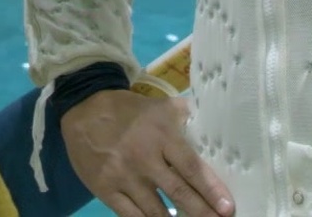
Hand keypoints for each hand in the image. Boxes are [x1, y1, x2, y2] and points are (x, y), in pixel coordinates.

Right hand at [62, 91, 232, 216]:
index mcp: (162, 136)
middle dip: (201, 212)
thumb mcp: (159, 106)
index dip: (211, 189)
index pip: (191, 167)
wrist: (83, 109)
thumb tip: (213, 122)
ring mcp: (124, 177)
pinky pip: (129, 216)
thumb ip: (185, 115)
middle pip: (178, 192)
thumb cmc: (127, 109)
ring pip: (155, 210)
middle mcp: (144, 158)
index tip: (228, 207)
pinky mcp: (106, 190)